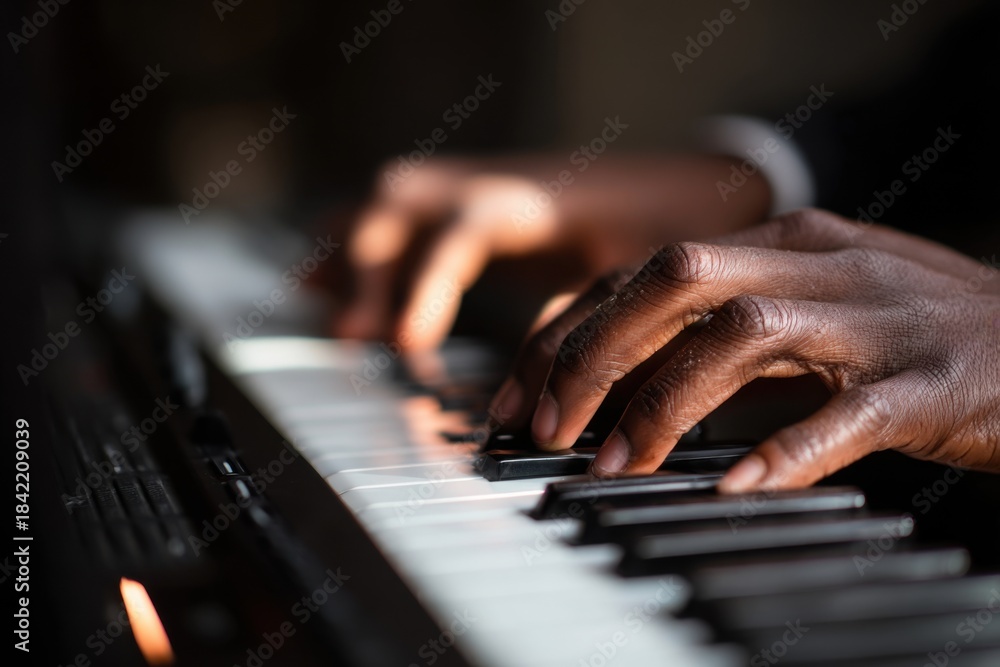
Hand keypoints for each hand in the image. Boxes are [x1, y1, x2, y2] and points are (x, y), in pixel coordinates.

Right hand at [331, 154, 770, 349]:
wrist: (689, 178)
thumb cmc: (674, 226)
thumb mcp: (643, 274)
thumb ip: (589, 321)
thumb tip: (537, 389)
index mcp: (538, 200)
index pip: (464, 228)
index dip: (429, 283)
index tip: (406, 342)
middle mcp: (495, 182)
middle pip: (401, 201)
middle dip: (370, 268)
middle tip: (357, 336)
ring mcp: (479, 186)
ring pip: (391, 203)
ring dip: (356, 255)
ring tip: (338, 320)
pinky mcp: (472, 202)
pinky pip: (399, 214)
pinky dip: (358, 243)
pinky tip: (324, 279)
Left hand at [489, 208, 999, 491]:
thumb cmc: (913, 330)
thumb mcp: (812, 306)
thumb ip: (726, 325)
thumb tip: (620, 374)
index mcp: (785, 242)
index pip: (647, 270)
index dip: (571, 330)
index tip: (520, 394)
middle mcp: (820, 264)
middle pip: (677, 278)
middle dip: (595, 351)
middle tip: (544, 427)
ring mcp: (875, 319)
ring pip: (744, 333)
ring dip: (663, 401)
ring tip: (614, 463)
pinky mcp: (928, 381)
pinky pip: (844, 414)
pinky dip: (783, 451)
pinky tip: (734, 487)